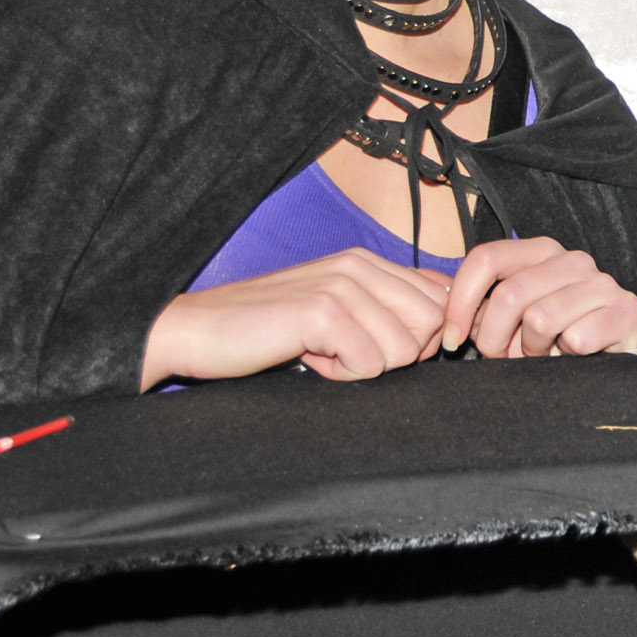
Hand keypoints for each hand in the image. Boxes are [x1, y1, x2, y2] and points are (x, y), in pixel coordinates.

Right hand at [140, 248, 451, 388]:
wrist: (196, 331)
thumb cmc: (265, 328)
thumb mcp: (333, 308)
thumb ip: (383, 306)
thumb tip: (441, 323)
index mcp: (367, 261)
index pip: (440, 296)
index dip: (422, 335)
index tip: (380, 348)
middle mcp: (360, 265)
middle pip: (432, 324)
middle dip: (397, 353)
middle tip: (346, 352)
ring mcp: (342, 286)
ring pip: (406, 349)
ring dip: (365, 366)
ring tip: (322, 353)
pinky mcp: (323, 313)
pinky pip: (371, 364)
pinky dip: (343, 375)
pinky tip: (310, 359)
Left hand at [441, 237, 636, 357]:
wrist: (617, 357)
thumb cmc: (558, 336)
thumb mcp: (517, 314)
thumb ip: (486, 305)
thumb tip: (443, 306)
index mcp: (542, 252)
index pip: (486, 259)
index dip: (460, 302)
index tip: (452, 338)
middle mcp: (573, 260)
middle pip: (509, 295)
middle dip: (493, 338)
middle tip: (502, 356)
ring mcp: (602, 283)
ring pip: (540, 318)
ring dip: (533, 350)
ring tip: (543, 353)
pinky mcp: (625, 310)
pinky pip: (576, 338)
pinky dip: (568, 355)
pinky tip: (575, 355)